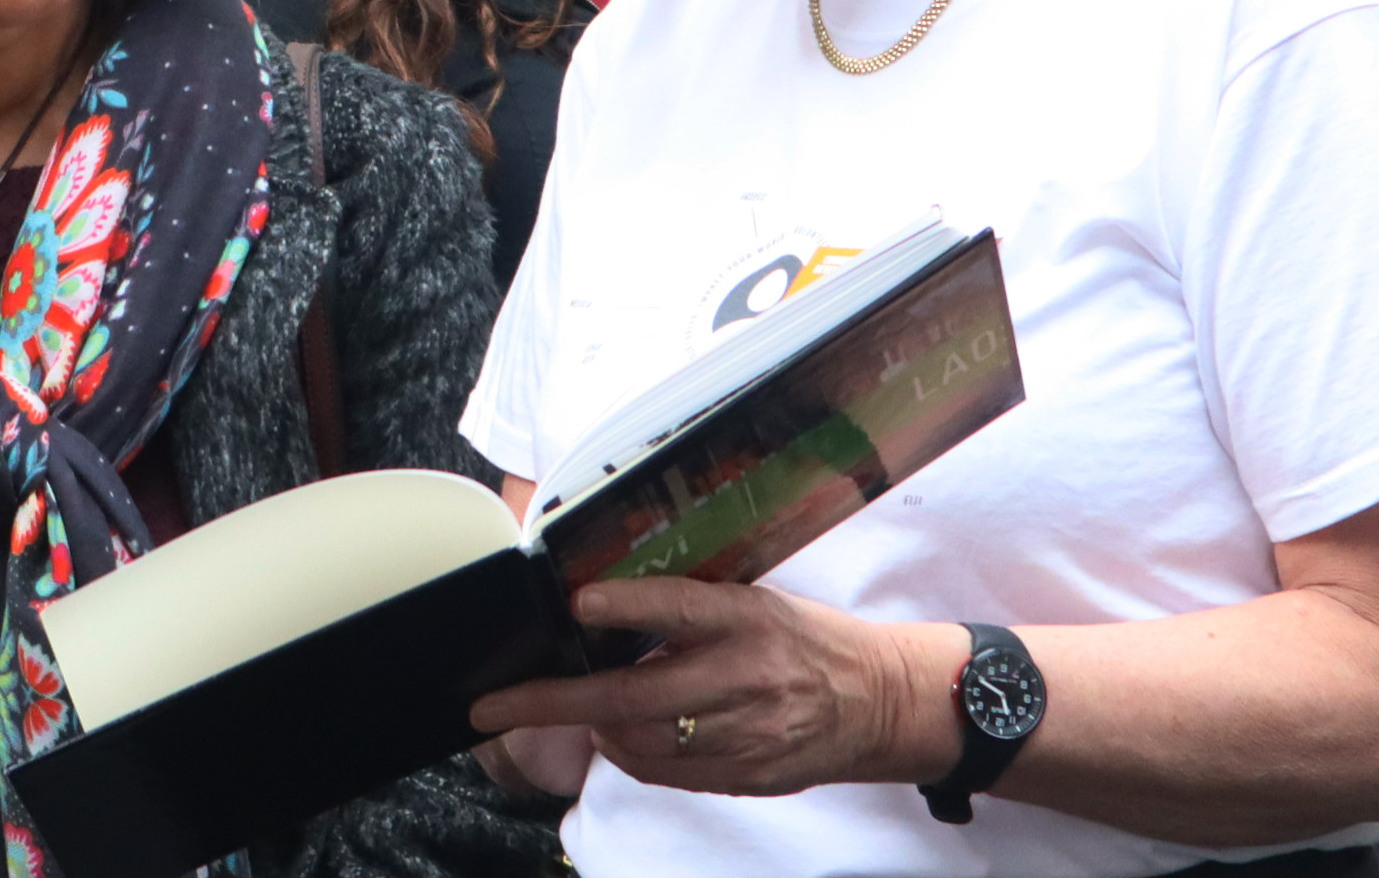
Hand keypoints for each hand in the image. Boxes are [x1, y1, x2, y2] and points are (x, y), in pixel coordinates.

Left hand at [467, 578, 958, 798]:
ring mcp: (746, 735)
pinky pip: (666, 771)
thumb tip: (604, 609)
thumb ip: (690, 611)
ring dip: (592, 728)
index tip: (578, 604)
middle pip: (635, 696)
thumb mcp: (757, 603)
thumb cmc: (810, 642)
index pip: (679, 608)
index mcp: (749, 620)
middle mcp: (746, 678)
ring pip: (640, 742)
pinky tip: (621, 735)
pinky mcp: (747, 775)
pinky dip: (630, 753)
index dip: (626, 604)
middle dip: (553, 701)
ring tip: (573, 710)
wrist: (883, 703)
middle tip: (495, 705)